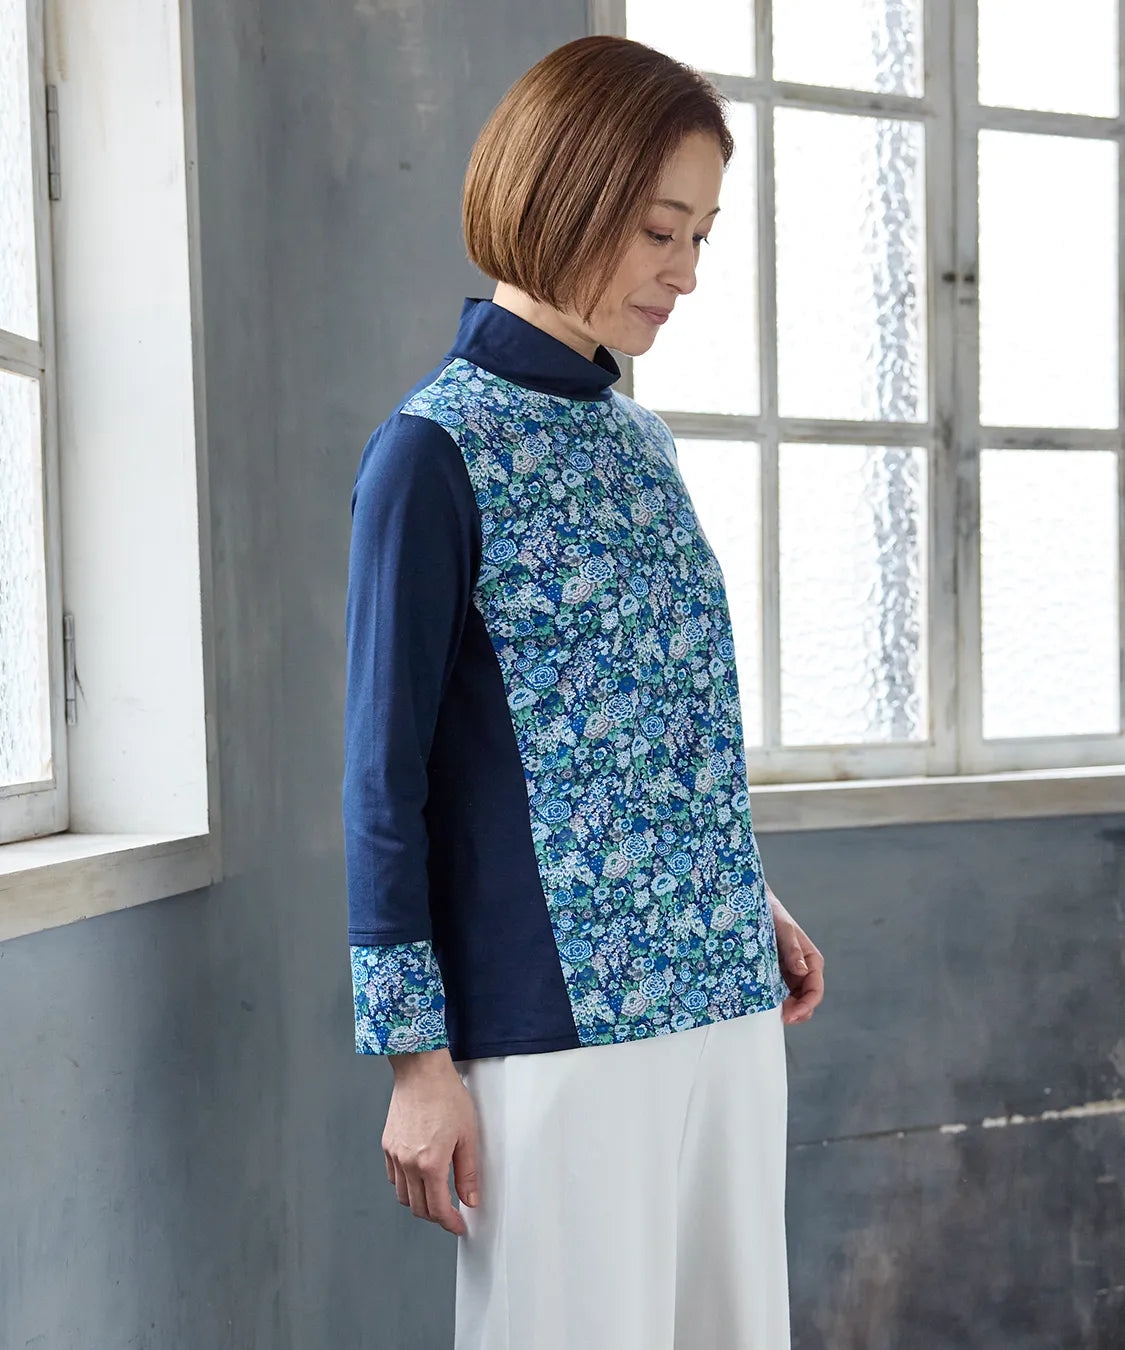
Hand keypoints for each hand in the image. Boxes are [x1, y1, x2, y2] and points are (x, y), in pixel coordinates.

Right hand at [383, 1048, 479, 1235]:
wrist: (421, 1071)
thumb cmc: (446, 1096)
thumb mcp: (467, 1135)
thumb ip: (468, 1172)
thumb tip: (470, 1199)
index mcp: (430, 1164)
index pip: (438, 1208)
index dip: (450, 1222)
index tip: (458, 1225)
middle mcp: (408, 1164)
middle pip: (419, 1207)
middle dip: (436, 1216)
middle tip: (450, 1214)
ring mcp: (395, 1155)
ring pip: (403, 1196)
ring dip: (419, 1203)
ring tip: (435, 1197)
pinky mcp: (387, 1145)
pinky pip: (393, 1177)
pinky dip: (405, 1185)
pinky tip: (418, 1178)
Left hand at [766, 884, 824, 1025]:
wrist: (754, 905)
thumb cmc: (773, 913)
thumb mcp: (783, 929)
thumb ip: (792, 949)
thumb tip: (802, 971)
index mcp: (812, 960)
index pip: (815, 991)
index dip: (805, 1007)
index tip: (790, 1015)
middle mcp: (803, 970)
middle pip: (805, 1001)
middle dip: (795, 1012)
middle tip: (777, 1017)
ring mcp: (790, 974)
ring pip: (793, 1001)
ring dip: (784, 1009)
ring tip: (768, 1012)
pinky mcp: (776, 975)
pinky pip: (779, 994)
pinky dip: (774, 1002)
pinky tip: (763, 1003)